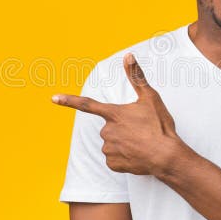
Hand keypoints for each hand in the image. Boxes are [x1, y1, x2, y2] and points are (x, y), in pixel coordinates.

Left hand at [52, 53, 184, 175]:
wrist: (167, 157)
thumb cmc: (159, 126)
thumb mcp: (150, 98)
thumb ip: (137, 76)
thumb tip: (128, 55)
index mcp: (113, 114)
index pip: (86, 105)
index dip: (68, 100)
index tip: (53, 98)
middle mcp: (107, 131)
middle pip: (109, 127)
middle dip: (121, 128)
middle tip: (140, 131)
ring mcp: (109, 148)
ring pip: (111, 143)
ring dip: (123, 143)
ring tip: (141, 144)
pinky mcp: (112, 164)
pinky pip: (114, 158)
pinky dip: (124, 157)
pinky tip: (137, 156)